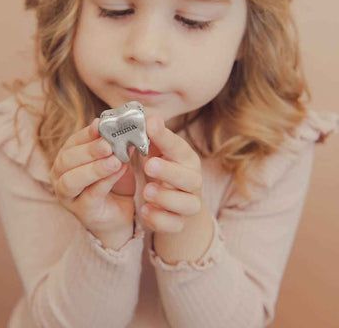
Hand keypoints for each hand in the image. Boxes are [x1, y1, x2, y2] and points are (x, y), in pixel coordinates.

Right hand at [50, 117, 134, 234]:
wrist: (121, 213)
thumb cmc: (115, 182)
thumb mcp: (114, 159)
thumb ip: (114, 145)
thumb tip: (122, 127)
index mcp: (67, 159)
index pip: (72, 142)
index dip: (86, 133)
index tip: (100, 125)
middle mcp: (60, 176)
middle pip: (67, 160)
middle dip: (89, 150)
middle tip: (109, 145)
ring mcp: (68, 196)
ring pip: (72, 180)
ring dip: (94, 168)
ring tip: (115, 160)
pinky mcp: (83, 212)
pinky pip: (91, 196)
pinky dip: (105, 182)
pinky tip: (119, 172)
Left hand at [140, 113, 203, 232]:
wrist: (174, 205)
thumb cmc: (162, 170)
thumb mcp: (155, 152)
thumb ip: (151, 136)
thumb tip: (146, 114)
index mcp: (185, 160)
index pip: (179, 148)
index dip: (165, 138)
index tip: (149, 125)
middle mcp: (192, 181)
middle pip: (190, 178)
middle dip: (170, 172)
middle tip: (149, 166)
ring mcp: (188, 204)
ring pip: (187, 204)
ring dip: (166, 198)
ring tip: (146, 191)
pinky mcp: (179, 223)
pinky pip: (174, 225)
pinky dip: (160, 220)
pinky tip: (145, 211)